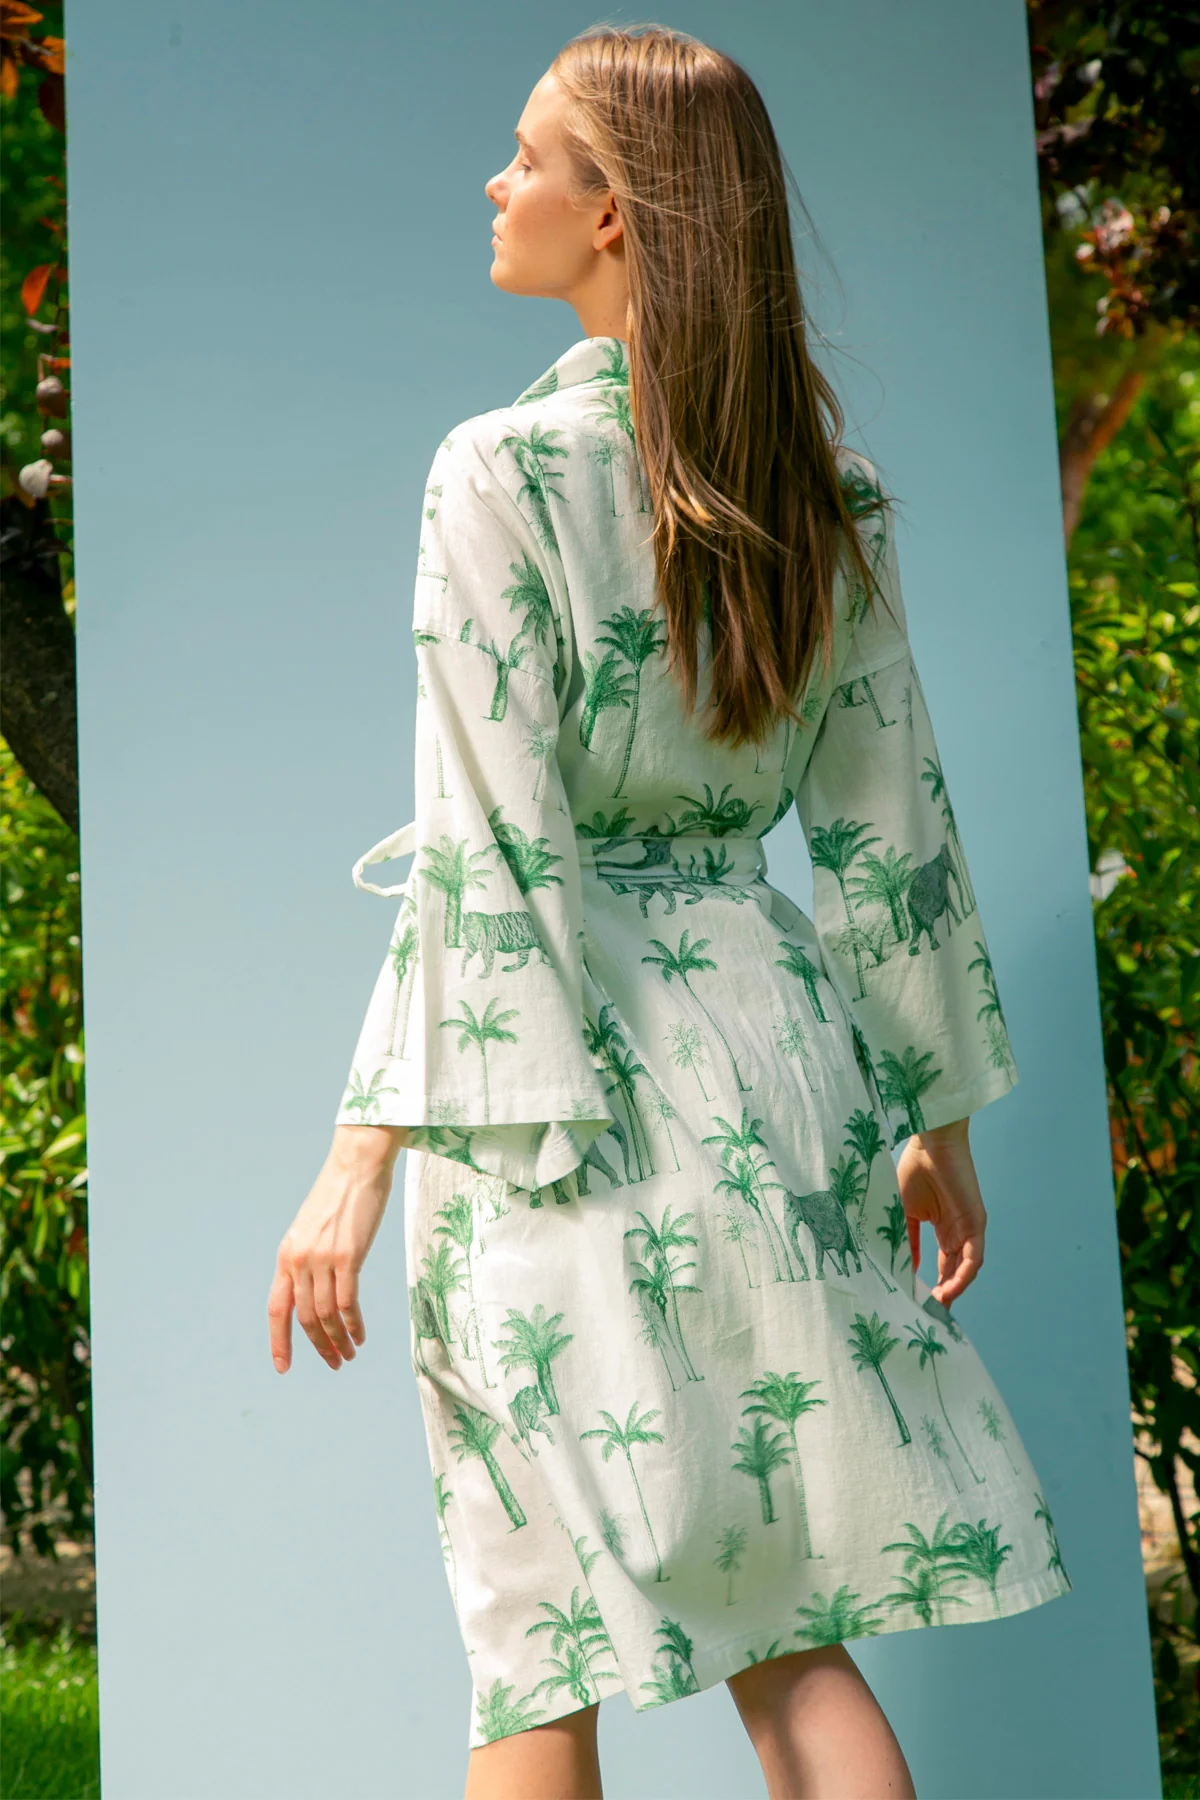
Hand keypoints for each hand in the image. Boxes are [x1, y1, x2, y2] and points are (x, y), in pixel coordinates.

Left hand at [268, 1126, 407, 1371]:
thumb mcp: (311, 1229)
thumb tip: (315, 1287)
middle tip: (334, 1364)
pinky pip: (348, 1302)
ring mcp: (322, 1259)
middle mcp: (299, 1261)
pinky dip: (354, 1325)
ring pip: (326, 1315)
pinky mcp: (348, 1256)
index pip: (276, 1309)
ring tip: (350, 1354)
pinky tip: (361, 1335)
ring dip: (338, 1341)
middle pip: (305, 1318)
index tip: (282, 1367)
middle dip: (319, 1347)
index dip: (278, 1341)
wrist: (356, 1164)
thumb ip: (308, 1258)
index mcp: (286, 1255)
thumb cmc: (339, 1194)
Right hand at [895, 1118, 985, 1306]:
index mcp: (943, 1230)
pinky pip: (973, 1259)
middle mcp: (958, 1234)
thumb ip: (907, 1241)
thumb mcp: (905, 1214)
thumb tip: (905, 1269)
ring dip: (952, 1291)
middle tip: (926, 1314)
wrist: (930, 1144)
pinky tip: (948, 1291)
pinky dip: (962, 1277)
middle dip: (942, 1294)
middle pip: (954, 1273)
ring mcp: (969, 1230)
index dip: (931, 1285)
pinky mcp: (976, 1224)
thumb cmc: (916, 1171)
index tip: (917, 1302)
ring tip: (935, 1307)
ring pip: (964, 1271)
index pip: (941, 1266)